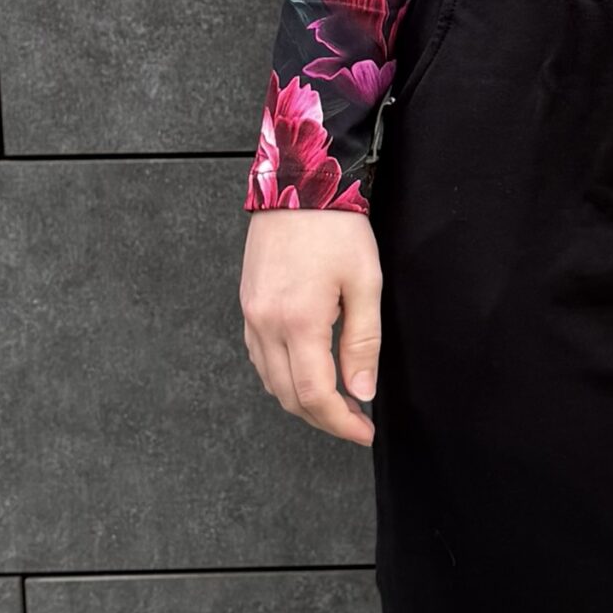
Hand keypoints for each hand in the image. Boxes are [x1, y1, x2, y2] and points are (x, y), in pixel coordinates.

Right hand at [240, 206, 383, 444]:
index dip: (341, 422)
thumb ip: (363, 341)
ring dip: (301, 400)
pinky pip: (260, 358)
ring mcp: (252, 315)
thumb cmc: (336, 227)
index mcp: (298, 321)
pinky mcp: (248, 304)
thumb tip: (362, 391)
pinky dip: (282, 376)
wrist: (298, 182)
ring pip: (270, 381)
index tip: (364, 431)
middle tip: (355, 419)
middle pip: (289, 397)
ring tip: (336, 399)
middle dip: (323, 417)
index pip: (315, 395)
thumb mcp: (364, 281)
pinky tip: (305, 370)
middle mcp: (266, 324)